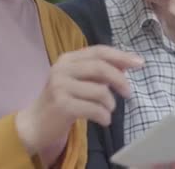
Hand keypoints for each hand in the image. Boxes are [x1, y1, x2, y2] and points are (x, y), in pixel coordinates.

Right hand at [16, 45, 143, 155]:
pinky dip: (104, 116)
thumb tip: (126, 65)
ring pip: (100, 91)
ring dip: (110, 104)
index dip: (121, 56)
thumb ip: (98, 72)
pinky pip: (94, 109)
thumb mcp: (79, 81)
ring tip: (107, 110)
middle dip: (120, 80)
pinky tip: (104, 120)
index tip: (140, 63)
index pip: (99, 51)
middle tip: (128, 93)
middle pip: (101, 67)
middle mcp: (62, 68)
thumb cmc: (62, 100)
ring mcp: (60, 86)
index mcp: (68, 59)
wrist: (35, 124)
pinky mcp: (61, 105)